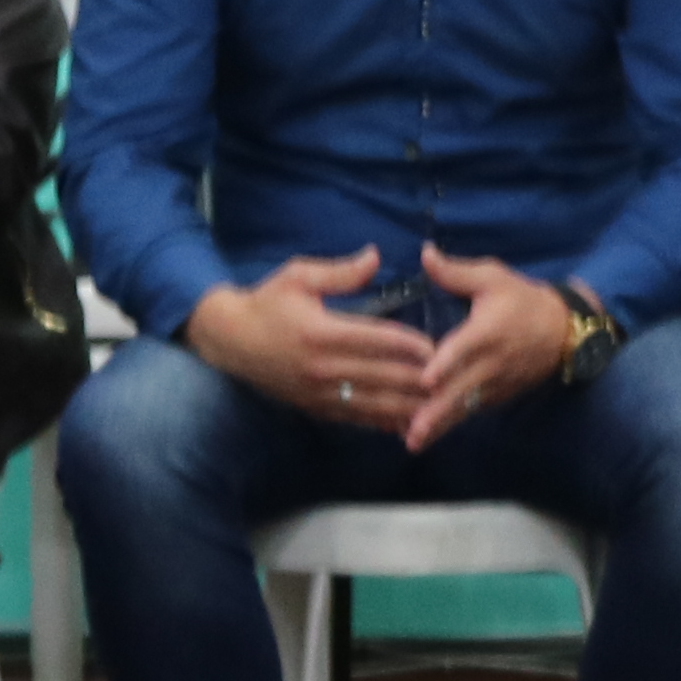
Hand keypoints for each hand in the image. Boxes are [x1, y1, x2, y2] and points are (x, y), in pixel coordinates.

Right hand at [191, 249, 443, 423]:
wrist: (230, 341)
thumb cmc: (267, 303)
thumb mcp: (298, 275)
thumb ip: (340, 271)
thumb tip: (375, 257)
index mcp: (321, 332)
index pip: (376, 340)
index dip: (410, 345)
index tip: (437, 346)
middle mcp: (322, 367)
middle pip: (382, 376)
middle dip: (418, 379)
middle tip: (450, 378)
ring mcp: (319, 392)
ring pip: (373, 403)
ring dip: (407, 406)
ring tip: (438, 406)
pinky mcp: (316, 408)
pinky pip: (356, 418)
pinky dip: (384, 421)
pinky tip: (407, 423)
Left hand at [403, 245, 580, 448]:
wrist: (563, 331)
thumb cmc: (522, 300)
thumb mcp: (493, 277)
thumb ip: (455, 272)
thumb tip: (424, 254)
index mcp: (487, 331)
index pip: (465, 349)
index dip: (446, 364)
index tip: (426, 380)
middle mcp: (491, 363)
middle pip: (462, 389)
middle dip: (437, 411)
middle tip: (413, 429)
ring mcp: (495, 384)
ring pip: (465, 407)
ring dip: (440, 425)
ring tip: (415, 442)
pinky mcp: (497, 397)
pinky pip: (471, 412)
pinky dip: (449, 425)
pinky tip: (424, 436)